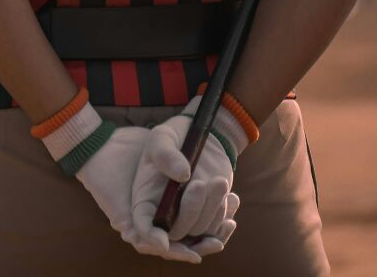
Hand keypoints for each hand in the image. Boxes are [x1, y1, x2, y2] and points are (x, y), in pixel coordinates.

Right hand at [76, 125, 215, 264]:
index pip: (143, 225)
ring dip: (213, 214)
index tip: (163, 241)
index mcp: (146, 198)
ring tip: (220, 184)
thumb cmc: (174, 136)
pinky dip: (225, 219)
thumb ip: (166, 154)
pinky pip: (215, 228)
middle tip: (201, 187)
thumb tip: (184, 176)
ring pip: (198, 231)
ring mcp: (187, 215)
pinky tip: (232, 199)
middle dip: (190, 216)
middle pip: (175, 233)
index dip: (151, 237)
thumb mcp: (162, 138)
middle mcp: (166, 212)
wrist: (200, 135)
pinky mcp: (206, 214)